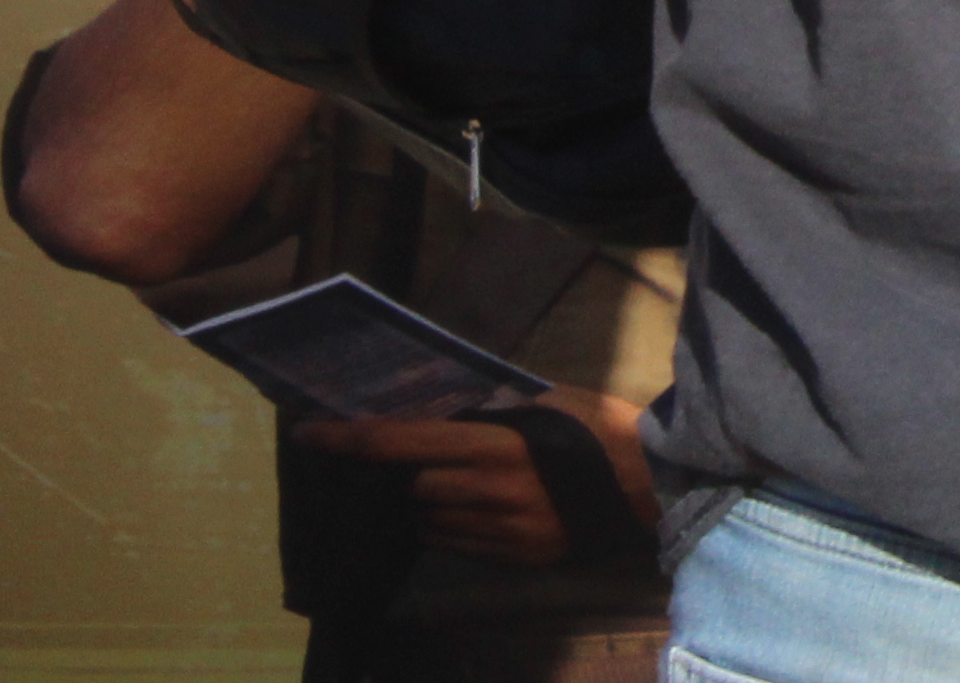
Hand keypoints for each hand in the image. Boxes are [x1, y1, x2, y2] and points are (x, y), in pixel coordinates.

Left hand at [291, 397, 653, 564]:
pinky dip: (458, 524)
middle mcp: (486, 494)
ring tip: (461, 481)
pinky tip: (481, 507)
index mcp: (491, 445)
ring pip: (432, 520)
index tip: (307, 433)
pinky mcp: (515, 558)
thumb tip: (437, 407)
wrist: (651, 483)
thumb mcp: (542, 400)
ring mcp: (500, 533)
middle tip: (423, 454)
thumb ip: (487, 409)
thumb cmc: (597, 426)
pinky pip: (461, 543)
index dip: (347, 440)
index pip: (398, 443)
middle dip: (410, 472)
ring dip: (432, 501)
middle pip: (412, 487)